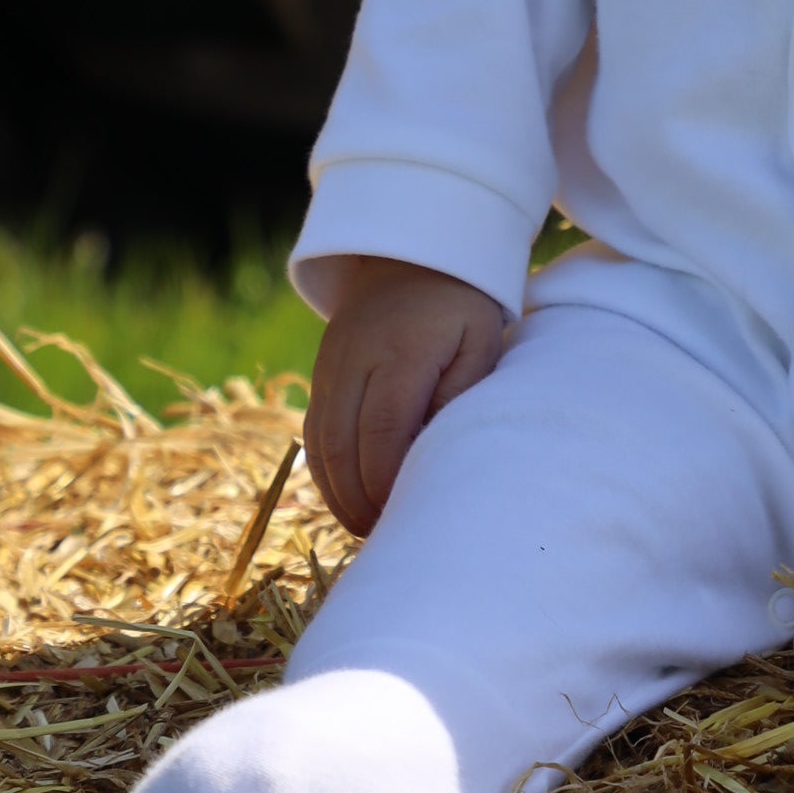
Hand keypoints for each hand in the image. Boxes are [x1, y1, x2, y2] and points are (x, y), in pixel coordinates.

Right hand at [303, 258, 508, 538]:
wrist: (410, 256)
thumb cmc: (461, 305)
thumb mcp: (480, 338)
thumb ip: (461, 392)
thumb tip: (434, 450)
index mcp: (401, 352)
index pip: (383, 431)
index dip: (386, 481)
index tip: (403, 515)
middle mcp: (355, 361)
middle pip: (343, 445)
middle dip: (360, 500)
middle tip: (386, 536)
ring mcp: (331, 367)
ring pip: (320, 444)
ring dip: (339, 493)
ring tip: (368, 528)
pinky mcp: (321, 375)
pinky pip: (313, 433)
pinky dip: (326, 472)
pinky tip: (349, 500)